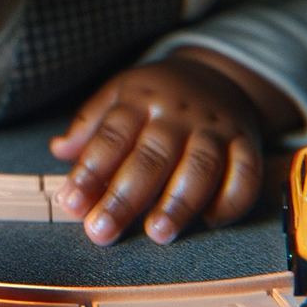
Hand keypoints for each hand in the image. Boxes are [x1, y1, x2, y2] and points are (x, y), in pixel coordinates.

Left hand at [49, 55, 262, 245]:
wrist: (217, 73)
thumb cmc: (158, 94)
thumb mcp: (119, 94)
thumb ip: (89, 124)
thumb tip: (58, 150)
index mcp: (140, 100)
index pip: (111, 136)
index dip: (89, 171)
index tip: (71, 202)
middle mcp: (177, 114)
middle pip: (151, 157)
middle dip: (124, 198)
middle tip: (102, 230)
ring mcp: (214, 128)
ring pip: (199, 167)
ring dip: (178, 203)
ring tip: (156, 233)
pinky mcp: (247, 143)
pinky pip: (246, 174)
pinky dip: (232, 200)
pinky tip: (210, 222)